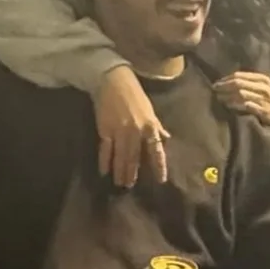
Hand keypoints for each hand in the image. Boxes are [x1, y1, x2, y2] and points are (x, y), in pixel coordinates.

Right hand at [97, 66, 167, 188]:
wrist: (113, 81)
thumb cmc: (134, 95)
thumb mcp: (150, 111)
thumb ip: (157, 127)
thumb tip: (165, 138)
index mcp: (150, 126)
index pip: (156, 150)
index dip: (159, 166)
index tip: (160, 180)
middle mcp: (136, 131)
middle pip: (135, 157)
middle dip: (133, 173)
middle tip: (130, 186)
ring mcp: (120, 131)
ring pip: (121, 156)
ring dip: (120, 171)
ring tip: (120, 183)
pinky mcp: (105, 129)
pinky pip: (105, 149)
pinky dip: (105, 161)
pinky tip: (104, 171)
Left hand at [213, 71, 269, 128]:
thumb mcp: (263, 85)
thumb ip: (249, 82)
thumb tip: (228, 81)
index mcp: (262, 79)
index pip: (240, 76)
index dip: (226, 79)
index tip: (216, 83)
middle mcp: (262, 87)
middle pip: (238, 84)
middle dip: (224, 86)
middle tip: (214, 90)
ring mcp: (263, 99)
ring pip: (241, 94)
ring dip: (227, 96)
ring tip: (219, 98)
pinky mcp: (263, 110)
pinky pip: (246, 106)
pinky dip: (236, 105)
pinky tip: (229, 106)